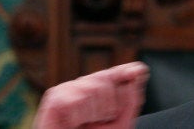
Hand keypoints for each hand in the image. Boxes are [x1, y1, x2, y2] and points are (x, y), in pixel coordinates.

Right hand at [33, 62, 148, 128]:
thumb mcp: (120, 123)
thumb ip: (131, 99)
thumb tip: (137, 72)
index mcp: (101, 91)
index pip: (116, 73)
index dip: (126, 70)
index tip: (139, 71)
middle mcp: (85, 86)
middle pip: (106, 78)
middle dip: (110, 103)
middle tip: (101, 120)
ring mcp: (69, 89)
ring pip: (92, 88)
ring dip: (94, 113)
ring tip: (85, 124)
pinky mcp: (54, 98)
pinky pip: (76, 100)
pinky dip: (79, 116)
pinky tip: (74, 123)